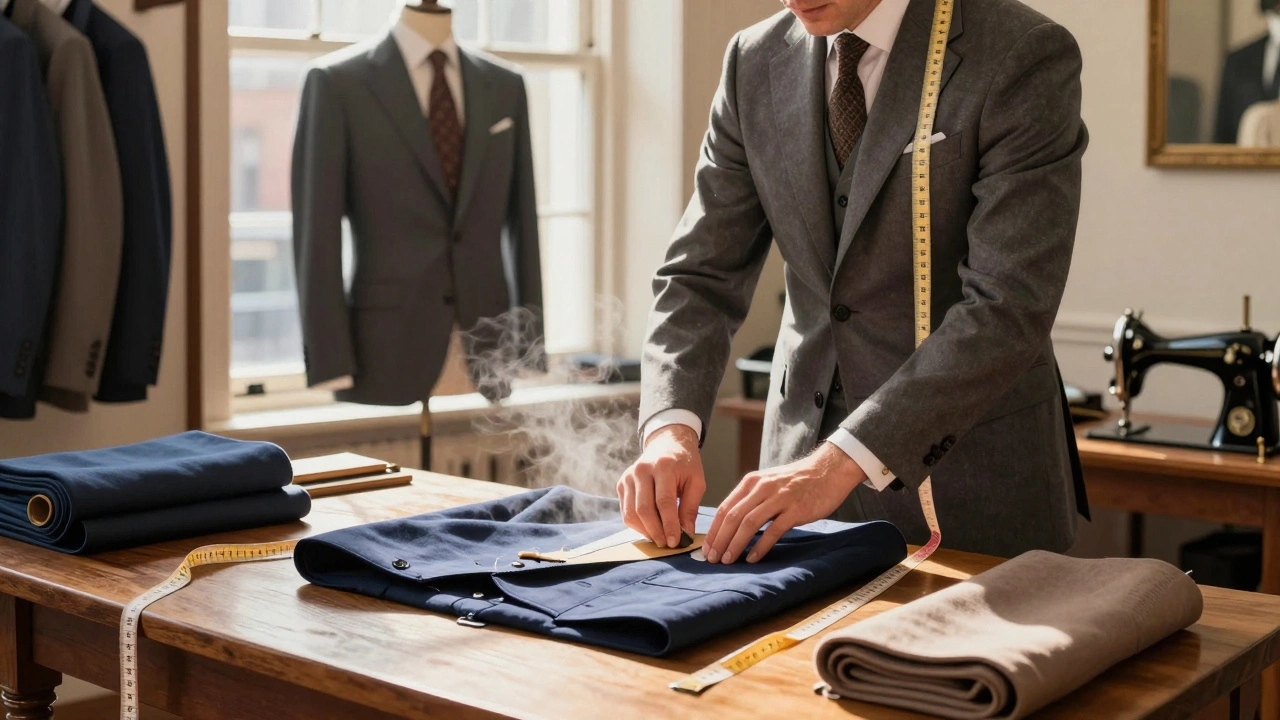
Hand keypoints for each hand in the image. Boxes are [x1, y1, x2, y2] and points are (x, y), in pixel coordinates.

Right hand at [617, 425, 704, 547]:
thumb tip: (686, 534)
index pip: (664, 502)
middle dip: (656, 531)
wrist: (667, 443)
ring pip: (631, 513)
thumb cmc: (684, 464)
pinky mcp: (621, 484)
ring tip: (659, 538)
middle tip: (666, 544)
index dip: (670, 525)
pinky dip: (637, 524)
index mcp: (663, 466)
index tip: (675, 541)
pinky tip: (650, 529)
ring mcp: (628, 477)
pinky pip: (625, 511)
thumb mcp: (696, 481)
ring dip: (645, 531)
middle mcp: (641, 470)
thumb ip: (690, 507)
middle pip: (644, 509)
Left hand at [703, 442, 866, 563]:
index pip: (724, 508)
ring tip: (728, 560)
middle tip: (712, 559)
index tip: (706, 548)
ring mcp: (779, 498)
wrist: (827, 471)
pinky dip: (760, 546)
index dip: (713, 530)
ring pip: (749, 524)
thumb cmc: (796, 481)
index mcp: (751, 482)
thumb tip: (730, 524)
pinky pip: (773, 531)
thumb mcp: (768, 483)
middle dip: (720, 540)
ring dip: (735, 544)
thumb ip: (751, 499)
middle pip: (733, 517)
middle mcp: (762, 488)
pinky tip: (752, 558)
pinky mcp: (795, 510)